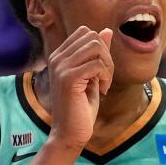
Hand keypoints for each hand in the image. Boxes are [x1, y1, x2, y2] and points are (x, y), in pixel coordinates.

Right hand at [47, 26, 114, 149]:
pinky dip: (106, 76)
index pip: (86, 32)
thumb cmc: (81, 108)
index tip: (101, 70)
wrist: (70, 134)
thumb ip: (98, 54)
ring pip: (96, 47)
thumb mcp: (93, 76)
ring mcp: (61, 67)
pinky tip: (102, 90)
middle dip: (106, 55)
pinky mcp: (68, 78)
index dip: (101, 48)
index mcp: (59, 56)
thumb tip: (107, 30)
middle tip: (106, 77)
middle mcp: (57, 58)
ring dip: (108, 65)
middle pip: (92, 36)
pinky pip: (97, 64)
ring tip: (104, 83)